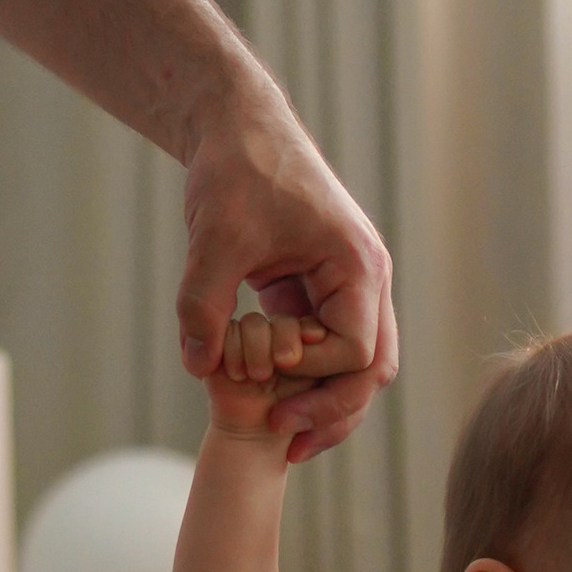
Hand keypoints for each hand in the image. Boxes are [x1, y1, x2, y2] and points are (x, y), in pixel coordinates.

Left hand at [179, 86, 395, 457]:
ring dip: (325, 404)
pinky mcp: (322, 292)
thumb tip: (198, 366)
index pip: (356, 350)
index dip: (313, 374)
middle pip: (373, 369)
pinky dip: (307, 380)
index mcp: (357, 265)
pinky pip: (329, 350)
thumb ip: (205, 304)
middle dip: (333, 411)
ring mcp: (349, 288)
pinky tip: (273, 404)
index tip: (264, 374)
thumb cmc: (236, 172)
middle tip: (284, 443)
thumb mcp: (215, 241)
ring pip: (358, 367)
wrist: (237, 128)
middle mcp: (366, 281)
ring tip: (284, 441)